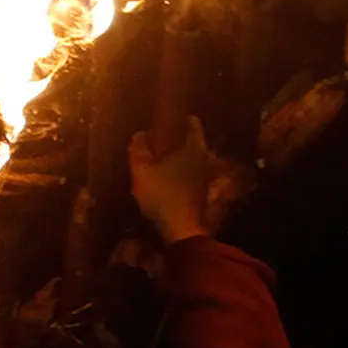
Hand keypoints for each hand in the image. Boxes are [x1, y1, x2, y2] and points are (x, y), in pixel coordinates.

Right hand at [128, 115, 214, 243]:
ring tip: (161, 164)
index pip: (192, 122)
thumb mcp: (141, 172)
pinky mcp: (206, 189)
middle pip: (193, 140)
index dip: (178, 120)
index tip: (163, 124)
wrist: (181, 228)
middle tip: (157, 145)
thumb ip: (138, 150)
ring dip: (180, 158)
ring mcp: (209, 174)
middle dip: (176, 140)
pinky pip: (195, 171)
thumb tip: (139, 135)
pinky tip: (169, 180)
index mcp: (194, 146)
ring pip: (194, 157)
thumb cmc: (162, 195)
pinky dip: (184, 171)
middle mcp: (207, 156)